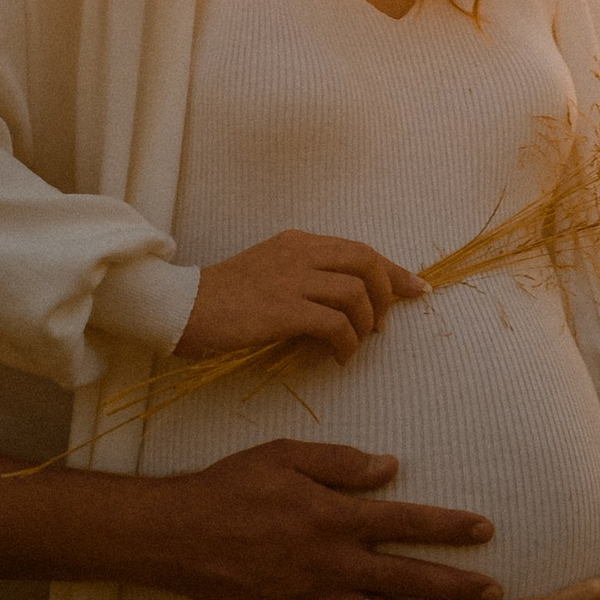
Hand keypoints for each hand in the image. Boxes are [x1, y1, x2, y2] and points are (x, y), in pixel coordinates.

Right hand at [151, 440, 504, 599]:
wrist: (181, 537)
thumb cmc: (232, 487)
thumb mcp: (285, 456)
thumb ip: (341, 464)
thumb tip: (391, 467)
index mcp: (335, 515)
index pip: (408, 521)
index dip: (450, 527)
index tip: (486, 530)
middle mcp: (334, 562)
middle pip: (410, 578)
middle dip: (457, 587)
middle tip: (498, 595)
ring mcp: (318, 599)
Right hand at [177, 229, 426, 366]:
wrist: (183, 307)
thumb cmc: (223, 298)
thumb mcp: (269, 272)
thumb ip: (305, 278)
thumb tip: (343, 303)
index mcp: (298, 242)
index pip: (360, 249)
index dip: (393, 270)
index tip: (417, 289)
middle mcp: (300, 253)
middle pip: (366, 262)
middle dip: (387, 294)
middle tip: (384, 325)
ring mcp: (292, 279)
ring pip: (355, 293)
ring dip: (365, 323)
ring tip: (356, 345)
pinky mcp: (284, 310)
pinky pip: (335, 324)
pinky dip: (346, 343)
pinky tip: (338, 358)